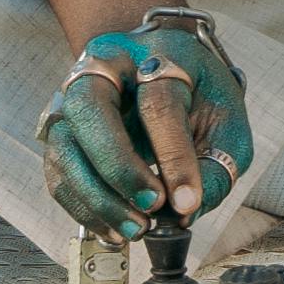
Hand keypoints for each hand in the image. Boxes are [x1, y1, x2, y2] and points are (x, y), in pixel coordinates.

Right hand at [35, 23, 251, 231]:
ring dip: (97, 197)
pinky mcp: (60, 128)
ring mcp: (74, 95)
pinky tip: (114, 229)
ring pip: (65, 144)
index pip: (158, 102)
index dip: (174, 157)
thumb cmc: (198, 95)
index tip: (187, 201)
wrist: (163, 67)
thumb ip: (215, 164)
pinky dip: (82, 207)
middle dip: (120, 167)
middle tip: (153, 206)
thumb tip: (186, 212)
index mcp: (157, 53)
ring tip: (136, 228)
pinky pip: (58, 171)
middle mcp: (106, 66)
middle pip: (90, 108)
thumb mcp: (225, 120)